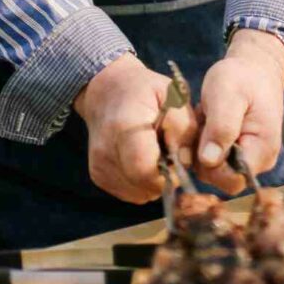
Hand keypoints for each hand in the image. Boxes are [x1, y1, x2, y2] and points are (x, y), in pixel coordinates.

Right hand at [73, 54, 196, 204]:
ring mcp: (99, 166)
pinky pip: (130, 193)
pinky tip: (143, 160)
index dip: (168, 174)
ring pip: (138, 194)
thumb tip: (185, 162)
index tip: (178, 159)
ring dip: (153, 181)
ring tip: (155, 154)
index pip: (144, 170)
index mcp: (124, 127)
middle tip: (170, 155)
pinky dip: (142, 182)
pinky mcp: (98, 176)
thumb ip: (184, 128)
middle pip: (143, 185)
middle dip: (164, 178)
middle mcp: (106, 151)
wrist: (105, 90)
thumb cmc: (144, 91)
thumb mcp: (173, 96)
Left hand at [195, 29, 283, 193]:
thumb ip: (221, 127)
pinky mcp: (236, 154)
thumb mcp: (227, 94)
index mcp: (262, 151)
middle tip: (205, 121)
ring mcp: (248, 159)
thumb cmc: (242, 77)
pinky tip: (207, 123)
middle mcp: (259, 162)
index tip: (203, 134)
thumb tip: (209, 161)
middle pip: (220, 178)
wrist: (253, 68)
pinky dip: (203, 144)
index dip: (211, 164)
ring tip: (207, 119)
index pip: (232, 179)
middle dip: (204, 153)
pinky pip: (212, 160)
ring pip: (212, 169)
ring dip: (201, 146)